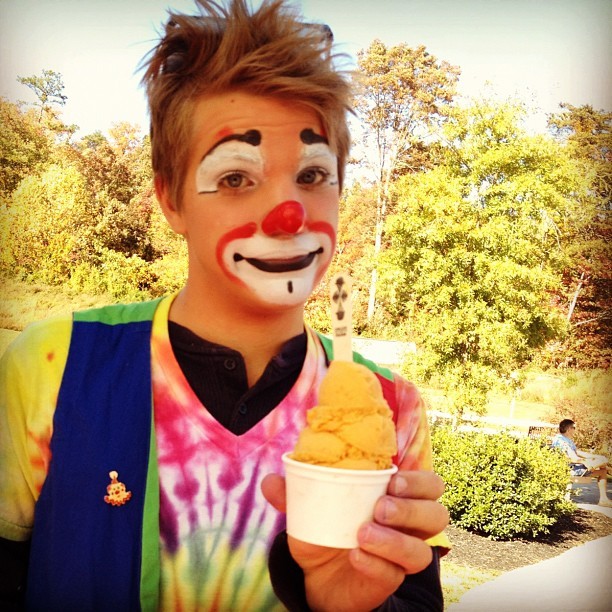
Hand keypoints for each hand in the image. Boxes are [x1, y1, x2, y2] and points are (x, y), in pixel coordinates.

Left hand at [261, 470, 448, 611]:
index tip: (391, 479)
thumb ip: (293, 493)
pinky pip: (396, 574)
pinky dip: (377, 563)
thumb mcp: (309, 509)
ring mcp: (402, 555)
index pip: (429, 484)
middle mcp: (407, 526)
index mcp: (396, 497)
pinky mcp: (391, 580)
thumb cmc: (325, 530)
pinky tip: (356, 555)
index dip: (419, 481)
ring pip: (422, 550)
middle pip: (436, 514)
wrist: (318, 576)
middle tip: (380, 507)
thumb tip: (270, 480)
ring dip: (395, 540)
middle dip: (412, 509)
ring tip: (363, 532)